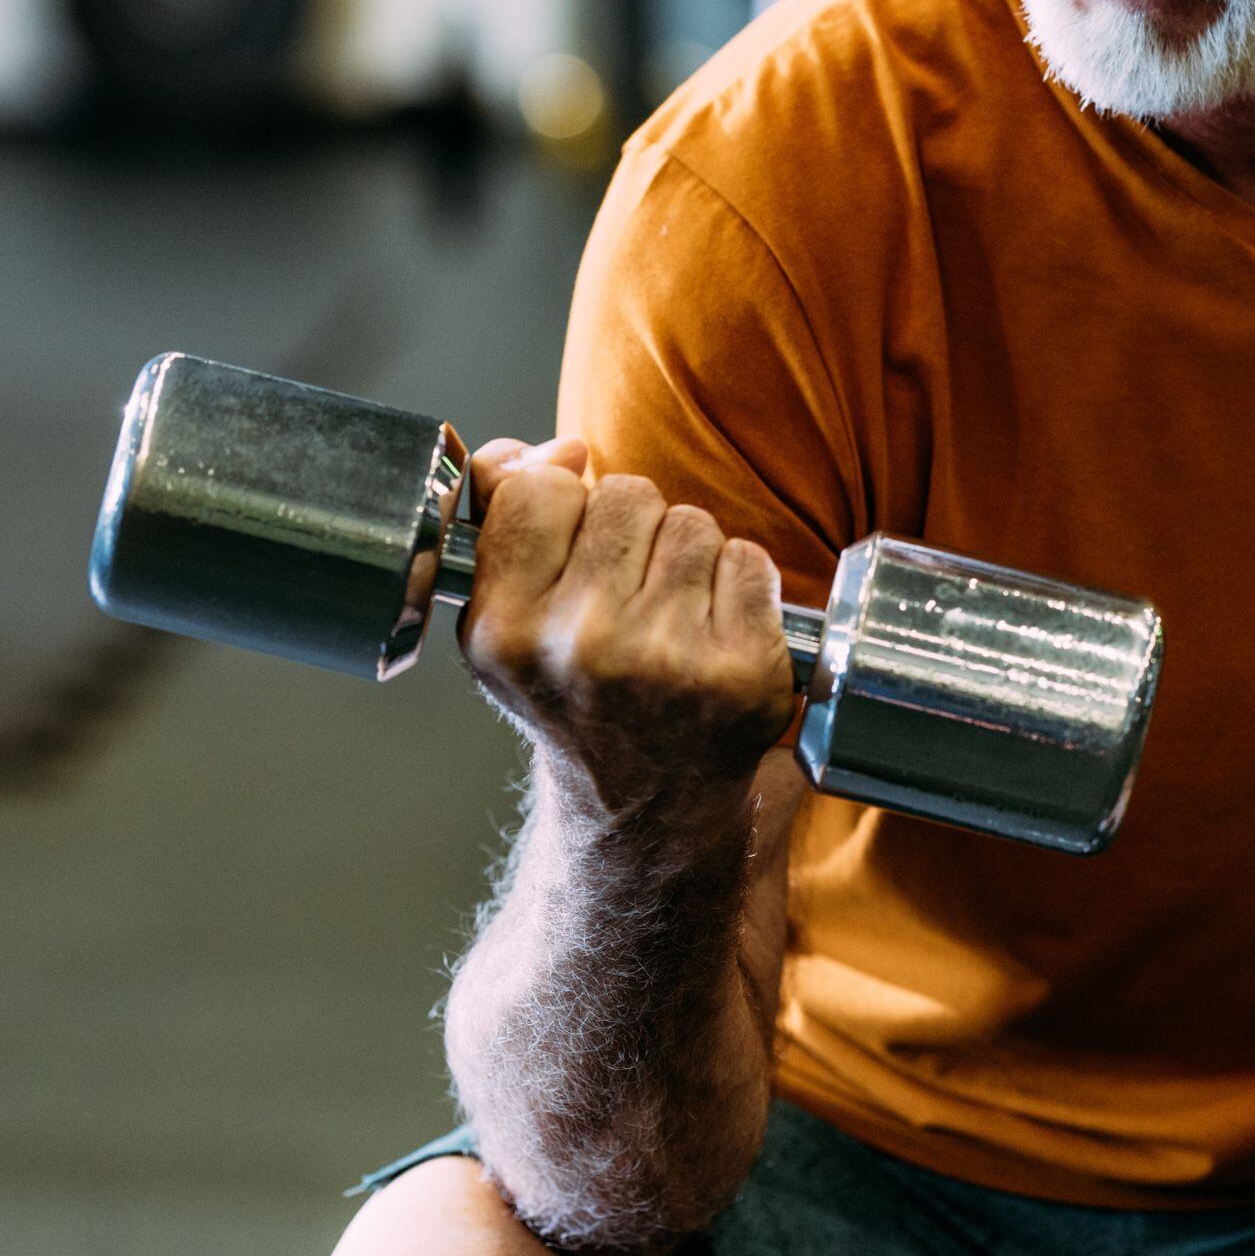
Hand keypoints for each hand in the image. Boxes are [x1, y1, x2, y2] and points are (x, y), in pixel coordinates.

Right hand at [457, 438, 797, 821]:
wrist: (643, 804)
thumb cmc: (576, 692)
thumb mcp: (508, 616)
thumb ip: (505, 512)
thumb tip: (558, 450)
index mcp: (505, 631)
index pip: (538, 489)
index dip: (564, 504)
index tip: (573, 548)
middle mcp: (581, 648)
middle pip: (626, 494)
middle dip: (634, 531)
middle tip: (628, 600)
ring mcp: (667, 661)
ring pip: (692, 522)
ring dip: (689, 558)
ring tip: (671, 620)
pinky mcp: (743, 671)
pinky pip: (749, 559)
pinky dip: (741, 586)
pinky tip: (714, 635)